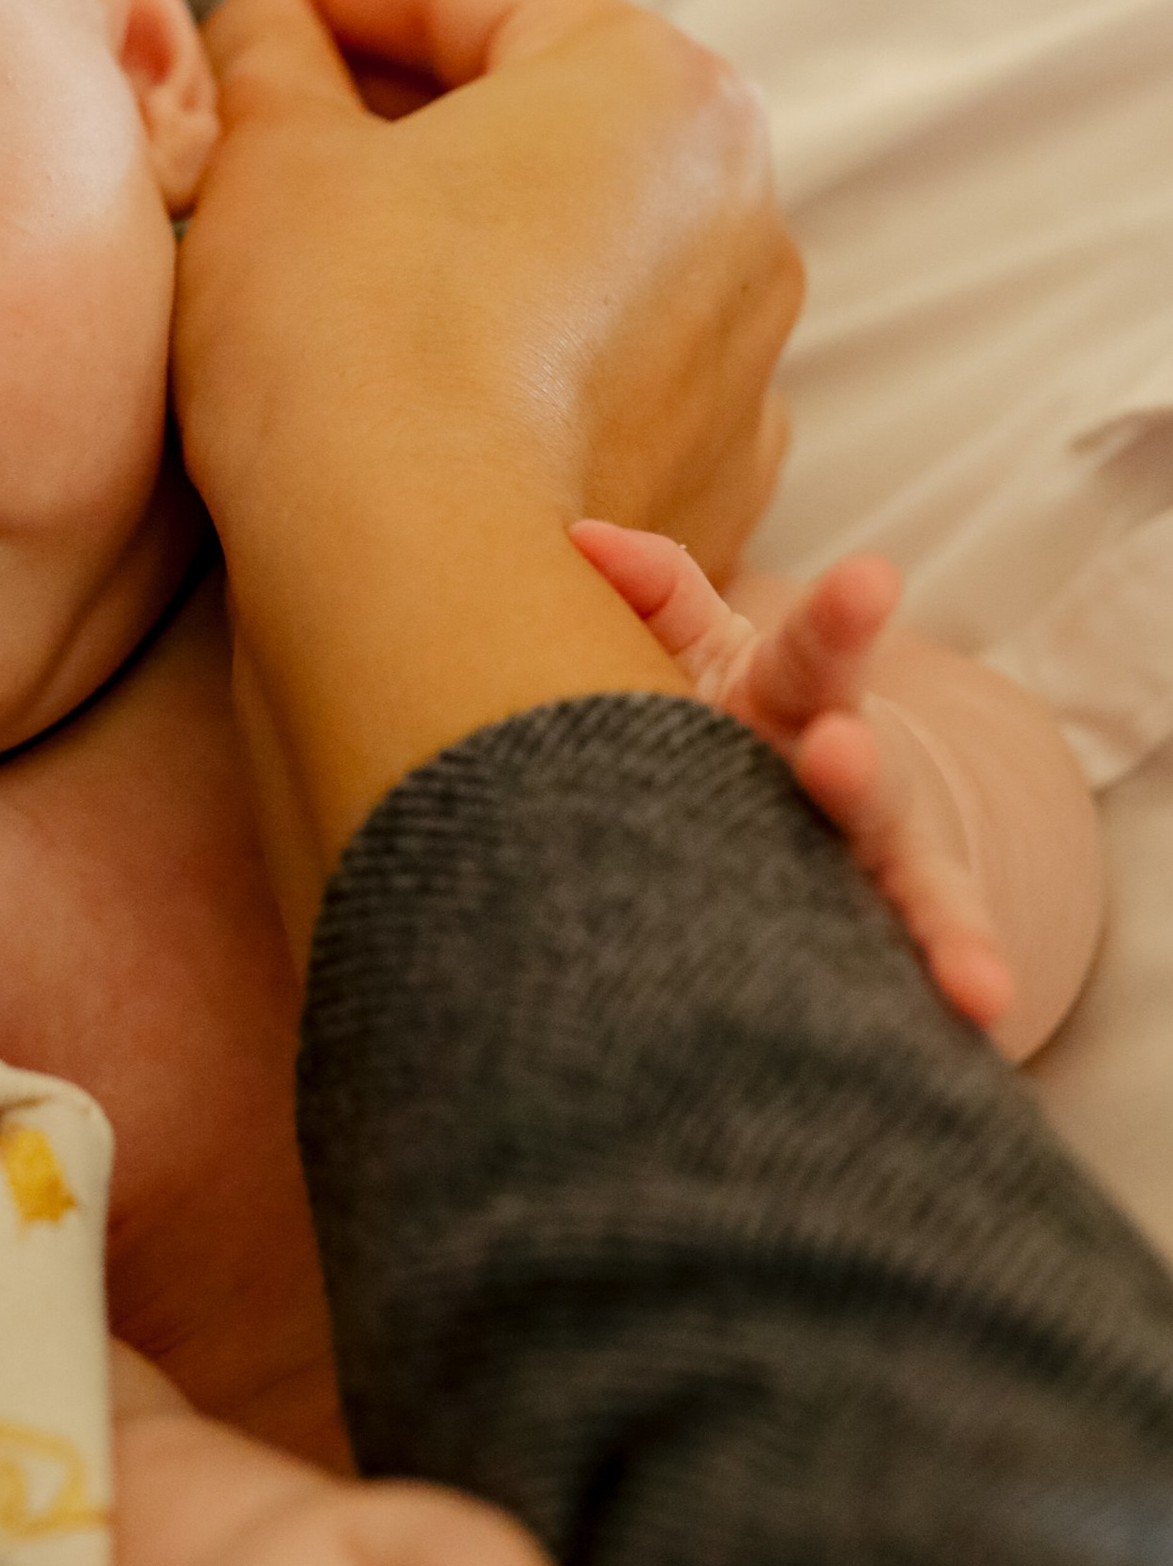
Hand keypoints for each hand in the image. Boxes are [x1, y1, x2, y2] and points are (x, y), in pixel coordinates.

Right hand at [177, 0, 800, 879]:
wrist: (420, 610)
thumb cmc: (347, 346)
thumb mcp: (274, 157)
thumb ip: (261, 45)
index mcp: (658, 88)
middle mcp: (739, 211)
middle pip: (525, 112)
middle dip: (371, 100)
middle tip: (228, 100)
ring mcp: (739, 361)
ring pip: (554, 248)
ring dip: (431, 227)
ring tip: (281, 236)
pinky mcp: (704, 484)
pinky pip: (576, 372)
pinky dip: (483, 349)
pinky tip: (369, 367)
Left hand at [571, 522, 1011, 1034]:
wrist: (819, 804)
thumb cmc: (737, 717)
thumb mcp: (709, 651)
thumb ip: (658, 592)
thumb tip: (581, 538)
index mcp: (794, 696)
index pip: (816, 650)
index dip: (842, 617)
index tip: (871, 579)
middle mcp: (848, 778)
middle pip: (864, 771)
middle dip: (855, 765)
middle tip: (841, 751)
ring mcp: (877, 863)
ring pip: (918, 887)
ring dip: (939, 925)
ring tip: (968, 976)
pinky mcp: (889, 938)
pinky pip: (914, 971)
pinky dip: (955, 991)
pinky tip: (983, 1027)